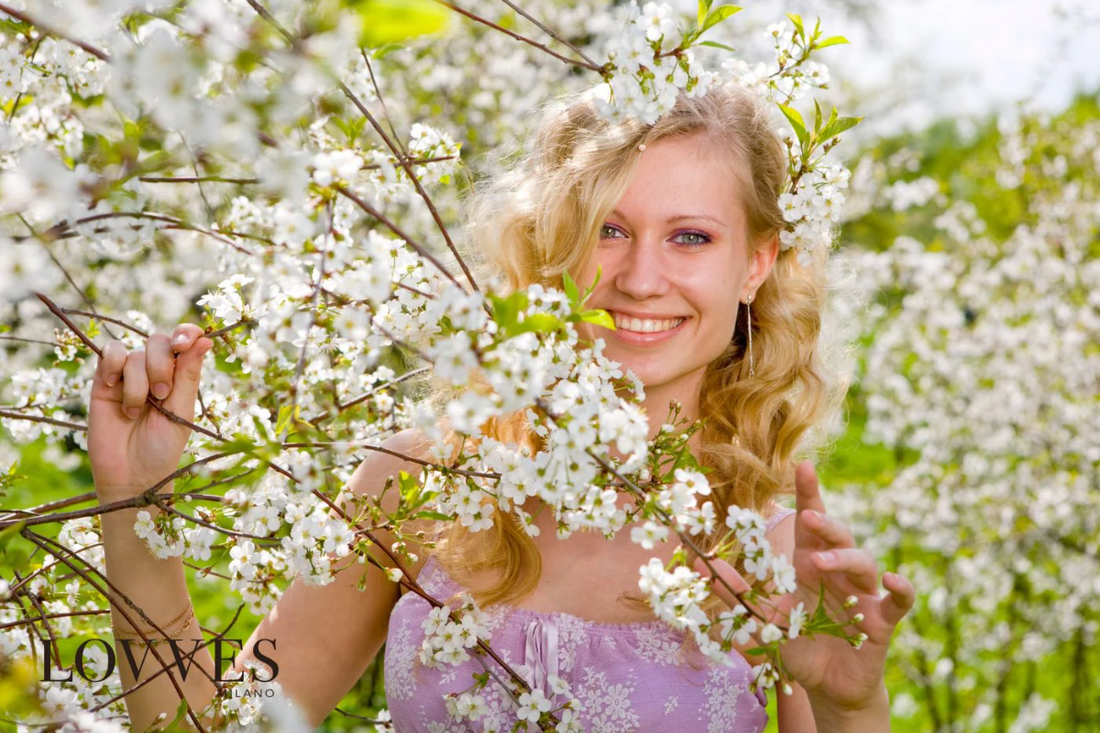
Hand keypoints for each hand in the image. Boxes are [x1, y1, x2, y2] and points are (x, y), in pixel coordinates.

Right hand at [87, 324, 213, 501]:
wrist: (130, 475)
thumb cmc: (162, 447)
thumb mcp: (181, 411)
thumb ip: (188, 375)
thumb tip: (206, 339)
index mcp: (180, 376)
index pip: (185, 339)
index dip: (186, 333)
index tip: (184, 343)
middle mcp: (155, 372)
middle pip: (158, 341)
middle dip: (161, 367)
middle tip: (161, 396)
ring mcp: (128, 376)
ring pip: (134, 354)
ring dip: (138, 383)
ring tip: (135, 412)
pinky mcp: (103, 383)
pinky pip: (109, 354)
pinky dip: (113, 366)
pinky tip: (113, 388)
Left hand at [698, 461, 914, 710]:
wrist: (826, 688)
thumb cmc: (795, 646)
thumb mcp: (761, 620)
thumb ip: (734, 594)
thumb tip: (699, 566)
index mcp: (809, 566)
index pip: (811, 523)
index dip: (810, 494)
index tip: (804, 466)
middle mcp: (838, 574)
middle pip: (839, 536)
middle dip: (825, 523)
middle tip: (806, 518)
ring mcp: (863, 596)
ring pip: (864, 562)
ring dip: (845, 558)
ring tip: (821, 562)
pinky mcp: (881, 622)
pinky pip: (899, 601)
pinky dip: (900, 589)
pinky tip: (891, 580)